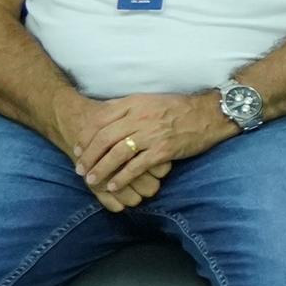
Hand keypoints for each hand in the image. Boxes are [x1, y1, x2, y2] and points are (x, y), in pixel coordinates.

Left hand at [74, 90, 231, 207]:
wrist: (208, 114)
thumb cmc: (177, 108)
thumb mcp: (149, 99)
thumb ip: (126, 107)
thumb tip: (103, 115)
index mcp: (133, 103)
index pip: (100, 120)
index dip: (85, 137)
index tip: (77, 150)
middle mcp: (139, 117)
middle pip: (104, 138)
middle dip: (89, 157)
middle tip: (80, 170)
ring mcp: (151, 134)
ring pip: (117, 154)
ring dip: (101, 169)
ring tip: (92, 181)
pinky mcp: (163, 150)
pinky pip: (136, 166)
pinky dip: (122, 178)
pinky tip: (113, 186)